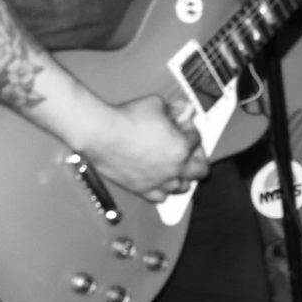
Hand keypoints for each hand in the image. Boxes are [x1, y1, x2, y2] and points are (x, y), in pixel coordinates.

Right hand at [77, 95, 207, 201]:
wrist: (100, 133)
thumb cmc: (126, 119)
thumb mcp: (157, 104)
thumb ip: (175, 109)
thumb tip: (184, 110)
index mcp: (182, 148)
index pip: (197, 140)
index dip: (190, 130)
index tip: (183, 125)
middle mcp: (173, 169)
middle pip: (200, 171)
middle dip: (197, 157)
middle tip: (190, 149)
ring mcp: (158, 181)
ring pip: (182, 187)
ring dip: (183, 176)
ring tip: (178, 167)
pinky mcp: (141, 189)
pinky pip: (160, 198)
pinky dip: (164, 191)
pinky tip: (161, 182)